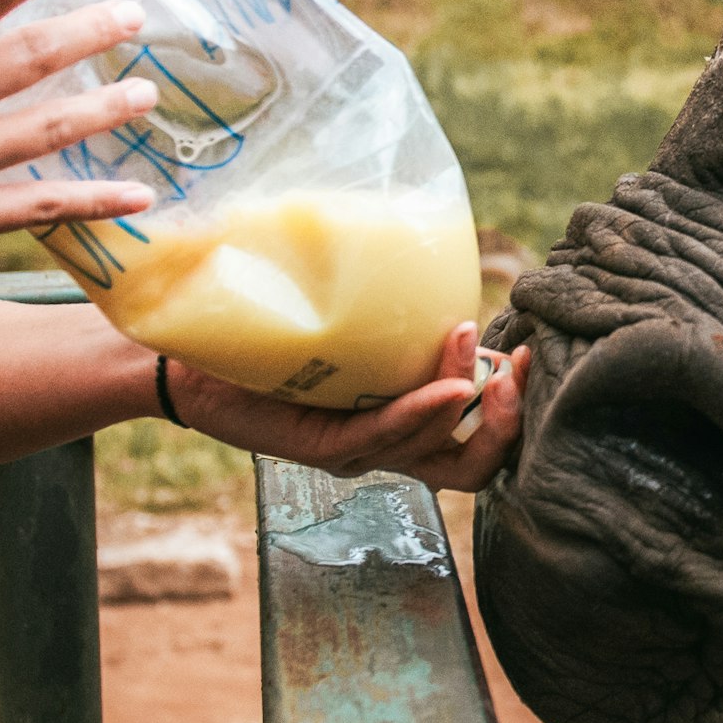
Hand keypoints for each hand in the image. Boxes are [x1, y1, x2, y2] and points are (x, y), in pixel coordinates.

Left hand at [164, 319, 530, 494]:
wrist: (192, 358)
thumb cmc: (274, 336)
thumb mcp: (353, 325)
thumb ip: (399, 313)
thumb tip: (442, 256)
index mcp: (403, 423)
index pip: (479, 440)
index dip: (513, 410)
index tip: (530, 356)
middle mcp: (386, 446)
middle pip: (473, 466)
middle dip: (505, 423)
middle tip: (515, 370)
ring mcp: (355, 452)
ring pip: (432, 449)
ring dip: (461, 393)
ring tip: (469, 345)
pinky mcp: (320, 447)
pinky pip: (381, 437)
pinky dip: (420, 414)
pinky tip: (444, 390)